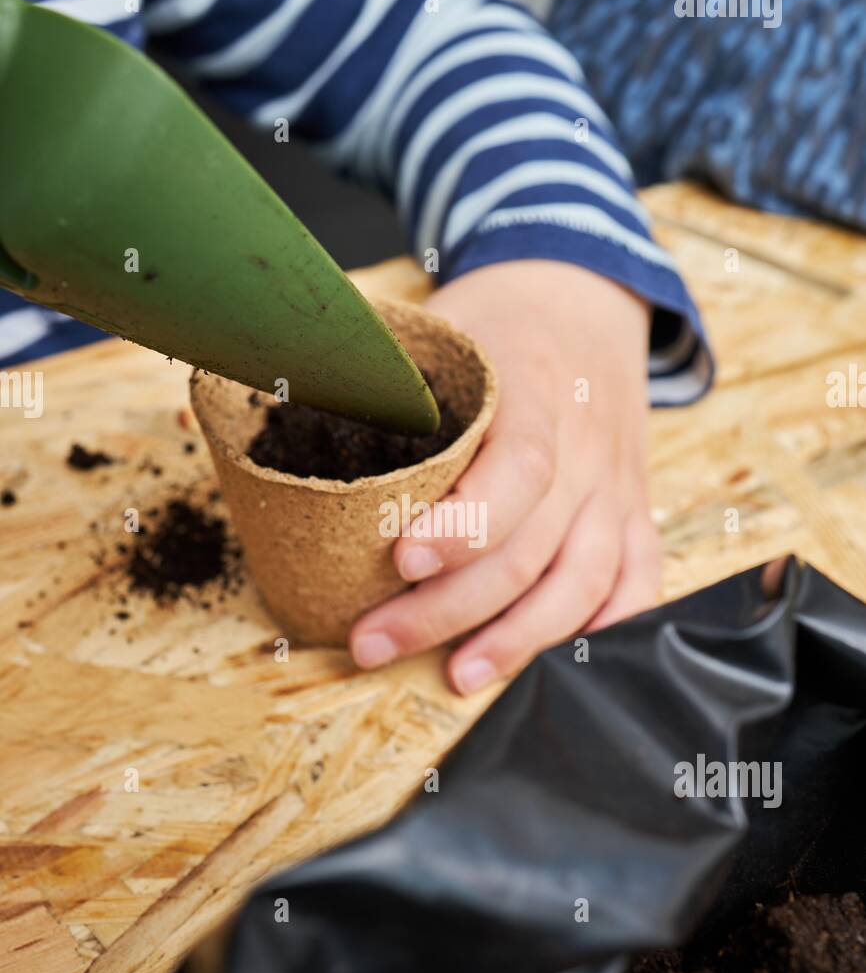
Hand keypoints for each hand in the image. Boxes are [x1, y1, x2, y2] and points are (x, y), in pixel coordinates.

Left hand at [349, 260, 660, 692]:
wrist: (580, 295)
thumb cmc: (495, 321)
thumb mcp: (441, 326)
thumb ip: (381, 373)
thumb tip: (280, 405)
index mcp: (535, 389)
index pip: (521, 471)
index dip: (465, 527)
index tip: (400, 560)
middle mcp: (586, 446)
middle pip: (532, 548)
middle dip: (449, 609)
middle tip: (372, 642)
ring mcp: (615, 485)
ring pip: (583, 580)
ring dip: (519, 639)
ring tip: (456, 677)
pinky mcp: (633, 511)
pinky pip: (637, 581)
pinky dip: (605, 628)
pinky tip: (551, 662)